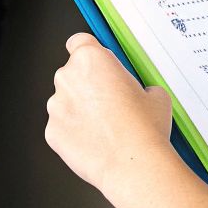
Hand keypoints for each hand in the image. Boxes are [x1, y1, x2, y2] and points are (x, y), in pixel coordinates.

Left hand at [46, 32, 175, 191]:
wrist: (134, 166)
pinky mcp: (52, 132)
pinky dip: (75, 132)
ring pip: (66, 101)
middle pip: (73, 73)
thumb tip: (136, 93)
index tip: (98, 63)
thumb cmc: (144, 129)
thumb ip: (137, 84)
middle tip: (113, 102)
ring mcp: (56, 106)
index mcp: (91, 59)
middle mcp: (68, 78)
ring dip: (81, 109)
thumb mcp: (155, 93)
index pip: (79, 41)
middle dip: (89, 85)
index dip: (91, 52)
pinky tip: (96, 141)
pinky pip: (63, 126)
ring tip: (107, 127)